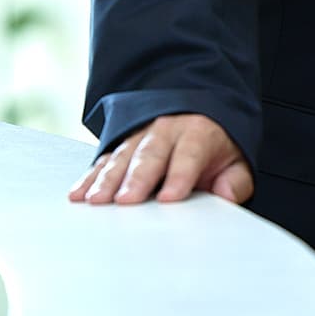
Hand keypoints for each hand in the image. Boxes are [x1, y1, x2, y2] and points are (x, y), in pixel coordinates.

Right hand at [68, 113, 253, 206]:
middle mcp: (166, 130)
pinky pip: (103, 161)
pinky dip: (89, 178)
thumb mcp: (236, 161)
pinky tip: (79, 195)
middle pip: (150, 154)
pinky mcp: (121, 145)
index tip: (170, 198)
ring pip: (122, 157)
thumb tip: (226, 196)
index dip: (179, 176)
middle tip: (126, 200)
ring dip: (108, 179)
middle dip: (137, 178)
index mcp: (198, 133)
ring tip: (97, 200)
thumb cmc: (214, 147)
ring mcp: (140, 135)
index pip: (189, 155)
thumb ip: (235, 181)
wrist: (196, 115)